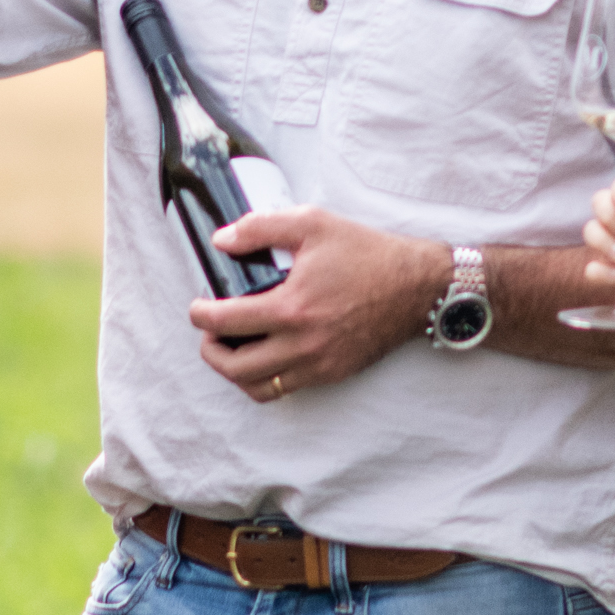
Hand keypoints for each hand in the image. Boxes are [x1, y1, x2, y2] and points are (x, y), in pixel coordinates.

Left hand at [186, 207, 443, 401]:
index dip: (201, 316)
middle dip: (210, 351)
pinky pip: (286, 389)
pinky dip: (264, 379)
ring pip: (258, 387)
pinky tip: (264, 356)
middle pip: (235, 367)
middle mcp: (302, 344)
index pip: (227, 321)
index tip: (197, 306)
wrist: (417, 287)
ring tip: (231, 347)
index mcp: (292, 307)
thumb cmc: (367, 253)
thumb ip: (262, 228)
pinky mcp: (333, 373)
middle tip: (208, 331)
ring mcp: (319, 365)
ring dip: (234, 371)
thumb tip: (222, 241)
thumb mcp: (313, 224)